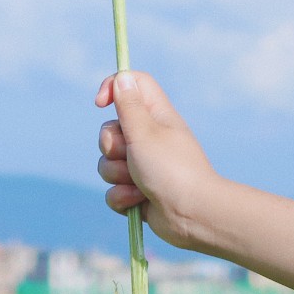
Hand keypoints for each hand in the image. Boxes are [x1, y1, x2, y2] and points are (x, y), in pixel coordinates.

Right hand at [95, 71, 218, 249]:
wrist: (193, 216)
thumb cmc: (171, 168)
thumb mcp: (145, 132)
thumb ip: (129, 105)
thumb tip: (123, 77)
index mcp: (154, 114)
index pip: (132, 84)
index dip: (113, 87)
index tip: (100, 103)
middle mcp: (148, 137)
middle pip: (110, 128)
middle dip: (112, 146)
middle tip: (131, 154)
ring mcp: (142, 164)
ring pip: (107, 162)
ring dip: (118, 175)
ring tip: (139, 184)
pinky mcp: (137, 191)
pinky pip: (113, 189)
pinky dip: (122, 197)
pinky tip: (139, 201)